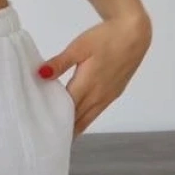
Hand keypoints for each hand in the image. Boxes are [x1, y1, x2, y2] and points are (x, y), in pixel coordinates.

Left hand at [42, 12, 151, 135]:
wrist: (134, 33)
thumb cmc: (105, 38)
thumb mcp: (79, 47)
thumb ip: (60, 63)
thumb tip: (40, 75)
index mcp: (87, 85)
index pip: (67, 111)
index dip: (54, 122)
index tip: (41, 132)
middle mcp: (99, 95)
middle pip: (78, 119)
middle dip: (64, 131)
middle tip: (47, 141)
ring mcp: (108, 96)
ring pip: (89, 118)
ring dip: (76, 128)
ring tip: (61, 137)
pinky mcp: (115, 93)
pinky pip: (97, 112)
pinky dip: (86, 119)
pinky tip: (78, 120)